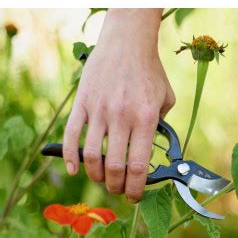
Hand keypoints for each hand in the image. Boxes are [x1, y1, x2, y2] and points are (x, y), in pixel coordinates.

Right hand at [63, 9, 175, 202]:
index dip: (137, 188)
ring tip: (102, 180)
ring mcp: (99, 110)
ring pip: (91, 156)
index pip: (139, 166)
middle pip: (114, 167)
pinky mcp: (83, 103)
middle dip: (116, 187)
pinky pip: (71, 136)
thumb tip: (154, 150)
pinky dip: (70, 157)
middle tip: (119, 189)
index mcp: (145, 118)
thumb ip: (161, 126)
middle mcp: (121, 117)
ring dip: (95, 176)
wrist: (127, 42)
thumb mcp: (166, 99)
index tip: (136, 196)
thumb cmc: (150, 71)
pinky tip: (75, 170)